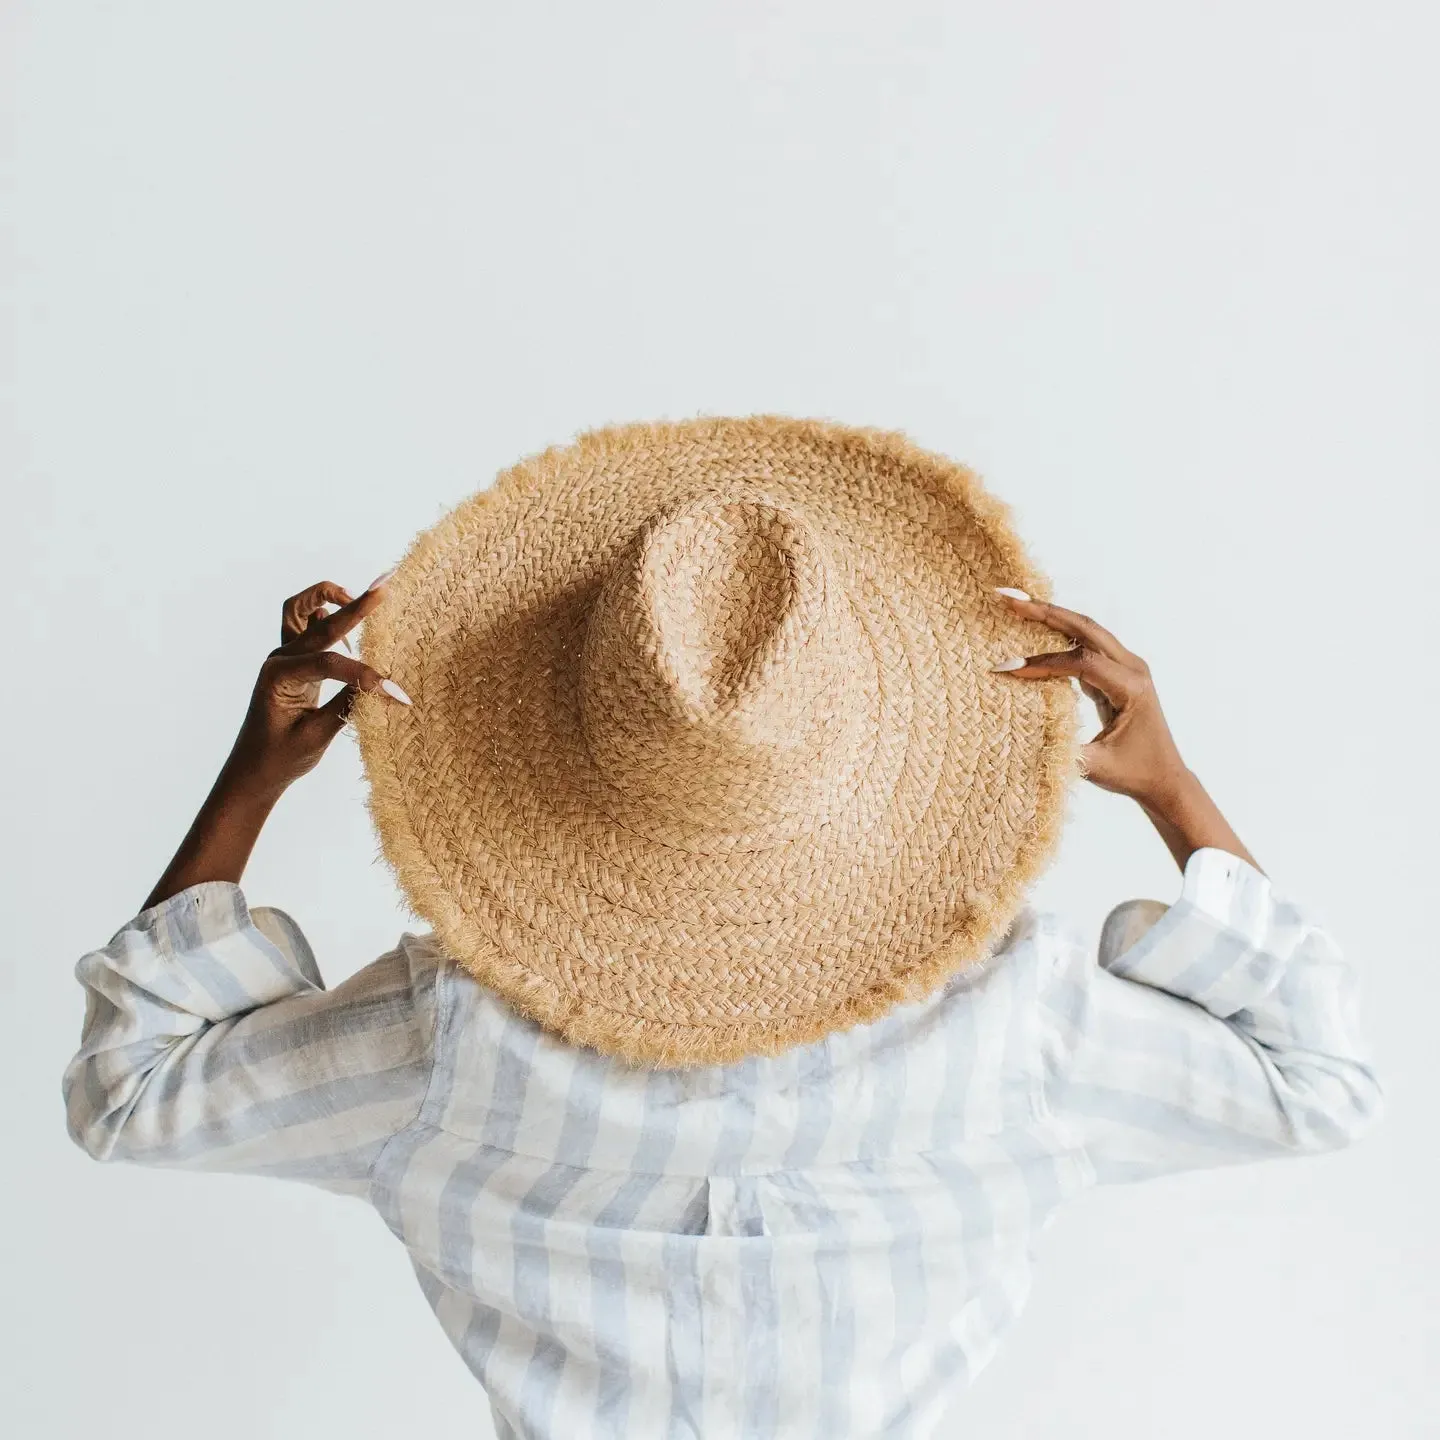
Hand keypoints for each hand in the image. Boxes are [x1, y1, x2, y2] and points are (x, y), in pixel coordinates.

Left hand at [226, 576, 409, 794]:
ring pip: (299, 609)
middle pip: (320, 623)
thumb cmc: (279, 759)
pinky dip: (324, 615)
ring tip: (359, 598)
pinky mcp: (292, 662)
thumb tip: (379, 686)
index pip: (329, 664)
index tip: (395, 692)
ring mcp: (283, 657)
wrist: (253, 771)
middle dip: (354, 607)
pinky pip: (303, 624)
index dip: (364, 674)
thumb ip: (346, 707)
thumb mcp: (316, 737)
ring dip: (327, 598)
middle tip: (384, 588)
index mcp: (279, 677)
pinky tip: (348, 627)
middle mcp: (279, 659)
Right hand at [990, 589, 1187, 805]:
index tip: (1009, 668)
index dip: (1043, 663)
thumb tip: (1024, 729)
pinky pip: (1086, 646)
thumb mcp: (1097, 767)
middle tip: (1010, 599)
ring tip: (1017, 604)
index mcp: (1131, 688)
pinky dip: (1059, 634)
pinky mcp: (1116, 673)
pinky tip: (1034, 627)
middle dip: (1046, 612)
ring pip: (1086, 631)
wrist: (1165, 778)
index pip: (1081, 663)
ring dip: (1052, 616)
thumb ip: (1064, 748)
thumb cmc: (1134, 774)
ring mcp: (1127, 667)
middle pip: (1085, 629)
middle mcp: (1133, 669)